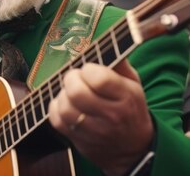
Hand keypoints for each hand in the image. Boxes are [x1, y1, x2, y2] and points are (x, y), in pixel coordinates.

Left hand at [48, 61, 153, 175]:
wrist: (134, 148)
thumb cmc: (130, 109)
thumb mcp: (134, 85)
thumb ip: (120, 64)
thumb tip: (108, 40)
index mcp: (127, 97)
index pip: (99, 78)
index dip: (88, 69)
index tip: (89, 68)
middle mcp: (111, 115)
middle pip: (78, 93)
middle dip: (71, 79)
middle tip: (74, 77)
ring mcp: (95, 131)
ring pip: (65, 107)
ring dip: (62, 94)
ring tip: (69, 91)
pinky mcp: (80, 141)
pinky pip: (57, 121)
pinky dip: (55, 108)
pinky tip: (64, 104)